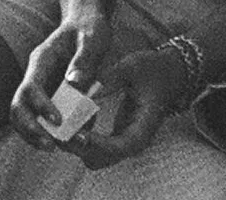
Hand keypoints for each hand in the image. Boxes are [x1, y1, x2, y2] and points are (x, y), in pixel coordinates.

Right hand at [10, 12, 113, 151]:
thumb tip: (74, 84)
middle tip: (51, 146)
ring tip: (62, 147)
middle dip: (30, 130)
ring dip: (39, 136)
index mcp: (42, 60)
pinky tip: (76, 137)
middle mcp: (36, 77)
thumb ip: (85, 58)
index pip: (30, 87)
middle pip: (18, 108)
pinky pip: (45, 120)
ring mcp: (41, 89)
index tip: (58, 120)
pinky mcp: (51, 98)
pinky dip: (56, 132)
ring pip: (26, 118)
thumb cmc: (90, 27)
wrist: (87, 21)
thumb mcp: (94, 37)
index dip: (40, 106)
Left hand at [66, 44, 192, 166]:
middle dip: (77, 146)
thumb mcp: (133, 66)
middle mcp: (131, 141)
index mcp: (142, 128)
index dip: (96, 144)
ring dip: (74, 144)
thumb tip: (83, 87)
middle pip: (99, 158)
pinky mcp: (114, 137)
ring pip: (92, 156)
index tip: (78, 132)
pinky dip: (77, 138)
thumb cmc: (154, 69)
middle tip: (58, 127)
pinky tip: (65, 120)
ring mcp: (122, 141)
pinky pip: (92, 147)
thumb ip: (110, 77)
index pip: (118, 147)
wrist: (169, 75)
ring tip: (57, 123)